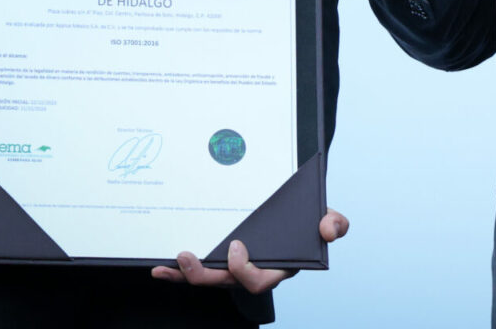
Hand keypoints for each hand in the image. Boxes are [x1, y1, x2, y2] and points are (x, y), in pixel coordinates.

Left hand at [149, 207, 349, 292]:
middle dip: (202, 276)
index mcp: (277, 268)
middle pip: (224, 284)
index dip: (243, 271)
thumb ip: (335, 224)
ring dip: (185, 274)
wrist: (296, 212)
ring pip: (207, 279)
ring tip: (170, 261)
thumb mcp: (329, 218)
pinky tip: (160, 267)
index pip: (258, 283)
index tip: (235, 247)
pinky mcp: (219, 260)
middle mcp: (252, 272)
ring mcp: (233, 268)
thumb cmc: (311, 219)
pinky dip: (178, 271)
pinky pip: (198, 269)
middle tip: (187, 256)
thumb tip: (327, 229)